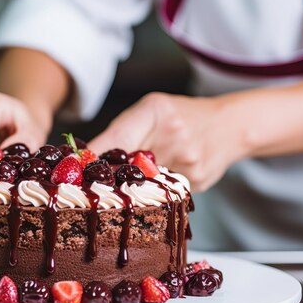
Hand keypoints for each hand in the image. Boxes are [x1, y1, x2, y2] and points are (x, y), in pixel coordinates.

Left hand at [88, 92, 246, 191]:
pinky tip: (160, 182)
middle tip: (88, 187)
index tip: (72, 171)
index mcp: (156, 111)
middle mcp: (172, 135)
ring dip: (131, 188)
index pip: (116, 138)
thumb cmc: (182, 116)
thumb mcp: (152, 109)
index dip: (92, 157)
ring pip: (145, 185)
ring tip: (130, 184)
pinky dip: (155, 191)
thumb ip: (123, 131)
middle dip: (107, 178)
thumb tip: (85, 158)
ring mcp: (187, 161)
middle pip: (128, 167)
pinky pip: (165, 192)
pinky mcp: (196, 181)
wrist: (230, 125)